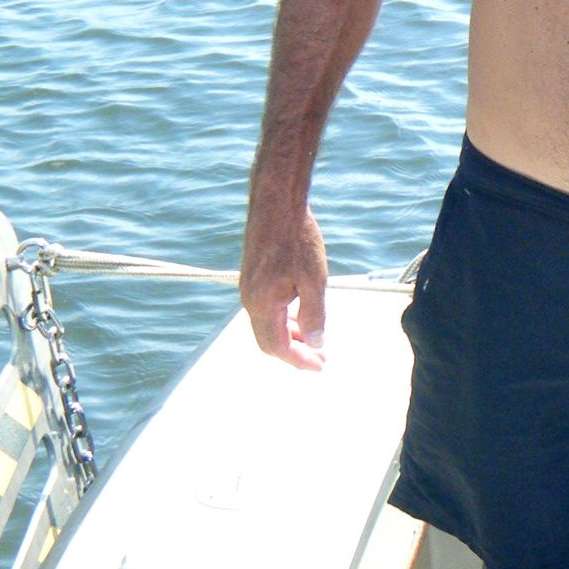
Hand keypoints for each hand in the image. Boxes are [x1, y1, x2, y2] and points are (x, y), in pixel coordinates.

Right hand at [241, 201, 328, 370]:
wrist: (276, 203)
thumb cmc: (297, 237)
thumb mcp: (314, 278)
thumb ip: (314, 314)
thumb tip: (314, 343)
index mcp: (262, 303)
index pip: (278, 347)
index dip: (299, 361)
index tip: (319, 366)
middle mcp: (249, 299)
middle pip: (267, 342)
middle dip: (293, 354)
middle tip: (318, 358)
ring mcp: (248, 287)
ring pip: (265, 326)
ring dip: (288, 337)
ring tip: (313, 340)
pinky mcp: (252, 276)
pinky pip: (264, 310)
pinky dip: (282, 320)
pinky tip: (300, 315)